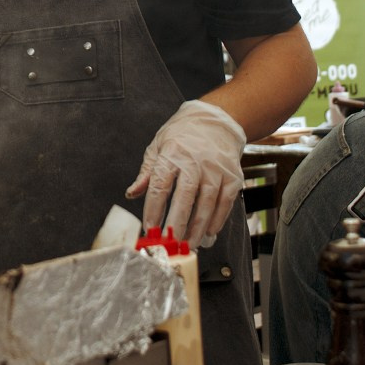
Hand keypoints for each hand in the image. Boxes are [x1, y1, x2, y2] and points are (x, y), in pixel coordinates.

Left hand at [127, 99, 245, 246]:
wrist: (217, 119)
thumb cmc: (184, 134)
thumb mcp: (158, 146)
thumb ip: (146, 173)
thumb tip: (132, 194)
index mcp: (172, 155)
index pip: (160, 186)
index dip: (153, 210)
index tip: (150, 229)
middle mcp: (195, 162)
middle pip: (185, 197)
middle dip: (177, 224)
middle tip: (171, 244)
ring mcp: (216, 169)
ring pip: (207, 204)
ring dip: (198, 228)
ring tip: (190, 245)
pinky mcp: (233, 176)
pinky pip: (225, 202)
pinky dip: (218, 220)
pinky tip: (209, 233)